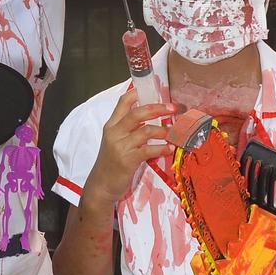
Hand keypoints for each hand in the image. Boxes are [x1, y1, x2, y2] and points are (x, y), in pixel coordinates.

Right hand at [84, 88, 175, 202]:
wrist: (101, 185)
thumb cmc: (111, 163)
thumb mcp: (116, 142)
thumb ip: (129, 129)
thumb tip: (151, 118)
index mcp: (111, 125)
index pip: (123, 102)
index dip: (137, 93)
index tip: (153, 89)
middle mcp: (114, 132)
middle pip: (138, 113)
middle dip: (158, 108)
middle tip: (173, 108)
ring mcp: (120, 146)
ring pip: (146, 131)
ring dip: (163, 130)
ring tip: (174, 133)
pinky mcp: (127, 160)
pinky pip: (149, 149)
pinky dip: (162, 148)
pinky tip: (169, 148)